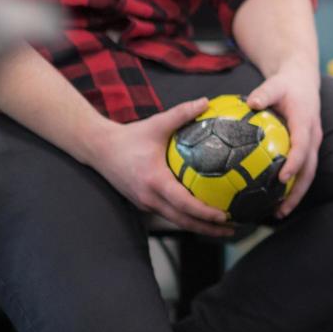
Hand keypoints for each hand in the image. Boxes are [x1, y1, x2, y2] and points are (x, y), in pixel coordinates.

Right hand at [86, 98, 233, 235]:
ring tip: (223, 227)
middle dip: (208, 228)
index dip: (204, 213)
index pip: (183, 204)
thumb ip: (181, 113)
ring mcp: (146, 204)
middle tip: (233, 229)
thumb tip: (205, 102)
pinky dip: (187, 218)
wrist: (99, 149)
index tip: (224, 217)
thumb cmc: (129, 137)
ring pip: (176, 221)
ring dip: (199, 226)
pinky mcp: (144, 203)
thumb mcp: (156, 123)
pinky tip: (203, 214)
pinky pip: (169, 214)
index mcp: (154, 182)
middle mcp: (149, 198)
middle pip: (183, 221)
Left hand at [247, 62, 321, 218]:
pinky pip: (302, 170)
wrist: (303, 80)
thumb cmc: (286, 83)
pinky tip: (274, 198)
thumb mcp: (275, 83)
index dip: (294, 163)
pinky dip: (291, 185)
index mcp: (306, 122)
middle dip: (297, 191)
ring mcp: (312, 144)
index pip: (303, 146)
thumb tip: (250, 102)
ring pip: (308, 174)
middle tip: (281, 210)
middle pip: (309, 169)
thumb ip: (264, 93)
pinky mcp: (307, 148)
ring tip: (278, 213)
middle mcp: (313, 137)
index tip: (281, 178)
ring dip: (296, 194)